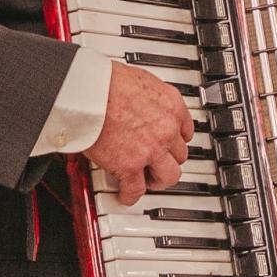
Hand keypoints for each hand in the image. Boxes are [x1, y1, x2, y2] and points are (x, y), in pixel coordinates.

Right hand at [82, 63, 193, 204]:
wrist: (90, 92)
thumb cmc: (106, 81)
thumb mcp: (142, 81)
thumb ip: (149, 98)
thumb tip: (142, 103)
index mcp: (171, 105)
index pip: (186, 130)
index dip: (175, 140)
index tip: (169, 143)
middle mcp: (167, 128)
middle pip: (180, 155)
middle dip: (168, 160)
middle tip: (157, 162)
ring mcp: (151, 149)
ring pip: (169, 175)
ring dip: (158, 180)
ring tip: (147, 181)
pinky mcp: (130, 166)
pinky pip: (136, 189)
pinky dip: (130, 195)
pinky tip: (125, 195)